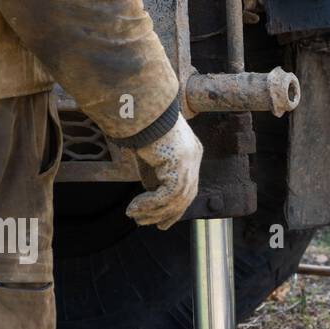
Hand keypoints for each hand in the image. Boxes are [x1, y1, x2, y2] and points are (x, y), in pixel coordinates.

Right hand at [126, 115, 202, 229]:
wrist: (141, 106)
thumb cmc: (141, 124)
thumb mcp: (149, 153)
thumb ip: (154, 173)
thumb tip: (151, 194)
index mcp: (191, 152)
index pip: (187, 187)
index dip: (175, 208)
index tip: (161, 222)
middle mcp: (194, 157)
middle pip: (185, 196)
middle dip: (165, 214)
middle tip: (144, 222)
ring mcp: (189, 161)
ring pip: (176, 199)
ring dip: (153, 211)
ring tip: (135, 216)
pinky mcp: (180, 165)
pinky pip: (167, 195)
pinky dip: (150, 204)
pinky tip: (135, 208)